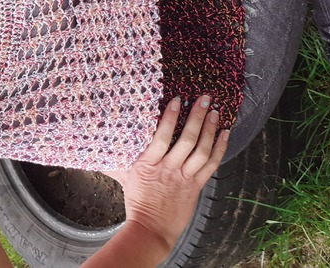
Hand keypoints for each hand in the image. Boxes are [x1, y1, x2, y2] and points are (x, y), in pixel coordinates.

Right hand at [108, 95, 228, 256]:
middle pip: (186, 139)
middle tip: (205, 99)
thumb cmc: (137, 203)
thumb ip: (121, 159)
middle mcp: (168, 169)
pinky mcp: (195, 187)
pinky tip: (224, 135)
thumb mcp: (125, 177)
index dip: (170, 117)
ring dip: (210, 130)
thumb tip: (105, 143)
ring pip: (201, 150)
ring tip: (215, 113)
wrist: (150, 229)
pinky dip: (219, 149)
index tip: (177, 100)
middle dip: (196, 117)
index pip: (160, 136)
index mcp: (147, 165)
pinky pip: (210, 165)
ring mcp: (183, 178)